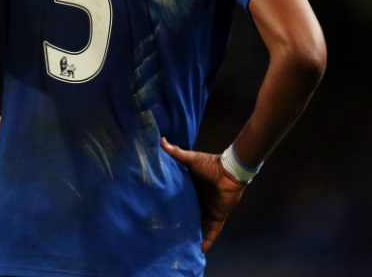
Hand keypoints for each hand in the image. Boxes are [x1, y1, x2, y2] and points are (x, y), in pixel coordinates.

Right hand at [160, 137, 246, 252]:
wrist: (230, 173)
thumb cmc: (210, 165)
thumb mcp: (191, 159)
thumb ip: (176, 152)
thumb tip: (161, 140)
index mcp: (191, 188)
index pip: (180, 198)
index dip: (171, 204)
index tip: (159, 211)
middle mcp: (198, 200)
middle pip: (188, 214)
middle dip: (180, 222)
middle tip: (167, 231)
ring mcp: (208, 209)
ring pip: (199, 224)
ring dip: (192, 233)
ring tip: (180, 244)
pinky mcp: (217, 216)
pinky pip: (212, 230)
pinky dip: (208, 239)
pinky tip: (201, 249)